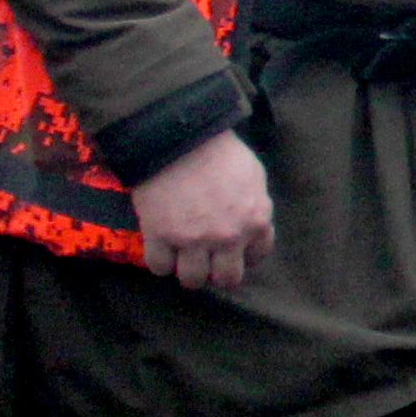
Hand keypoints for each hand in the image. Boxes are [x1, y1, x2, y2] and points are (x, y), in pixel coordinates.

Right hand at [134, 129, 275, 293]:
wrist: (178, 136)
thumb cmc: (219, 151)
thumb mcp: (254, 175)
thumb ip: (257, 205)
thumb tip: (255, 223)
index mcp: (254, 221)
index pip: (257, 257)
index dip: (243, 255)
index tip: (231, 250)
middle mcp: (227, 237)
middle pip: (226, 279)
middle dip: (217, 273)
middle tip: (206, 261)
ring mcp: (193, 240)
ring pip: (192, 280)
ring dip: (187, 271)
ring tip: (181, 257)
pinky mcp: (160, 237)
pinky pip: (159, 267)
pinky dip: (159, 261)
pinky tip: (161, 247)